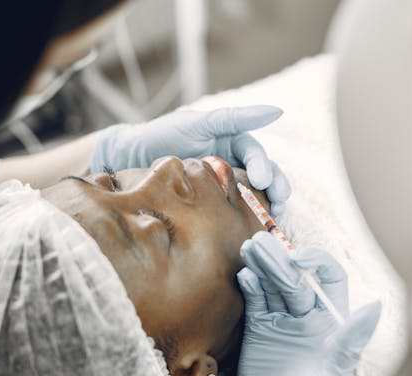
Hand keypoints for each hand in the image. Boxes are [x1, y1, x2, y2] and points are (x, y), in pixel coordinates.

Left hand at [91, 106, 290, 214]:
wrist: (132, 158)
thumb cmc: (164, 134)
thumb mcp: (198, 123)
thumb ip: (234, 118)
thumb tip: (275, 111)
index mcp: (230, 140)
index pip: (255, 154)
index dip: (263, 166)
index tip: (262, 181)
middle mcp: (230, 160)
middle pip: (263, 175)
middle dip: (275, 188)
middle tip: (279, 202)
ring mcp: (221, 183)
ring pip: (252, 194)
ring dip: (266, 205)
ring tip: (272, 218)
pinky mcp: (211, 202)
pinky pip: (233, 209)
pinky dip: (245, 217)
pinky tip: (250, 227)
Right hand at [229, 232, 380, 375]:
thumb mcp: (336, 373)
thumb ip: (351, 338)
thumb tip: (376, 306)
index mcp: (330, 320)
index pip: (328, 278)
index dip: (315, 263)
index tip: (297, 259)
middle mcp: (306, 314)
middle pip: (293, 278)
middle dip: (278, 260)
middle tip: (261, 243)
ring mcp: (280, 319)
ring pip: (271, 284)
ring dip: (261, 265)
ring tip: (249, 247)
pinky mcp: (258, 327)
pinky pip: (255, 300)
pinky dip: (249, 286)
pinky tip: (245, 274)